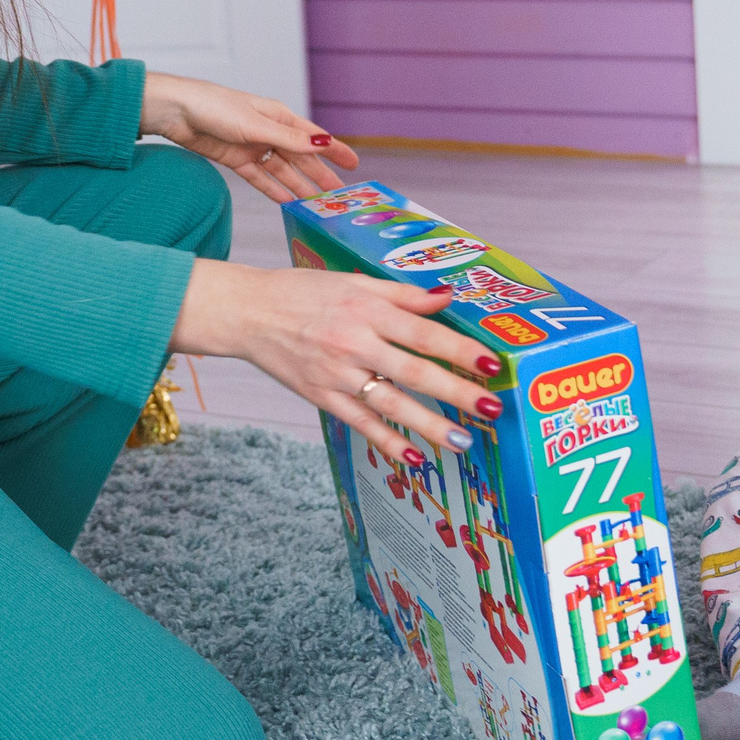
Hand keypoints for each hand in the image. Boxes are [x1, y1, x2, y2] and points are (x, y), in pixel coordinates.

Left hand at [139, 71, 360, 203]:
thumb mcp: (256, 124)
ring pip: (281, 170)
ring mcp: (252, 146)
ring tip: (316, 205)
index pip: (313, 136)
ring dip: (298, 186)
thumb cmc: (214, 106)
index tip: (353, 164)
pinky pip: (259, 178)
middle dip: (319, 175)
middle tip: (338, 196)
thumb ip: (288, 139)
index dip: (334, 149)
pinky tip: (286, 202)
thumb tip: (323, 144)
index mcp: (277, 115)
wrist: (175, 111)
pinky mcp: (234, 159)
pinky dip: (272, 190)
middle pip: (299, 157)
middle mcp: (267, 131)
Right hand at [172, 259, 497, 466]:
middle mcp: (354, 343)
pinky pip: (359, 422)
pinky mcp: (320, 396)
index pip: (423, 333)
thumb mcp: (353, 282)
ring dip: (429, 426)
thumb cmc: (302, 292)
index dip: (459, 349)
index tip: (490, 365)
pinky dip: (384, 441)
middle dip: (456, 393)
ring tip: (463, 443)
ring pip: (390, 404)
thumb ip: (402, 295)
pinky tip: (410, 456)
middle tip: (491, 410)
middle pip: (414, 372)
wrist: (248, 312)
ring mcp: (336, 374)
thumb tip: (446, 297)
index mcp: (366, 310)